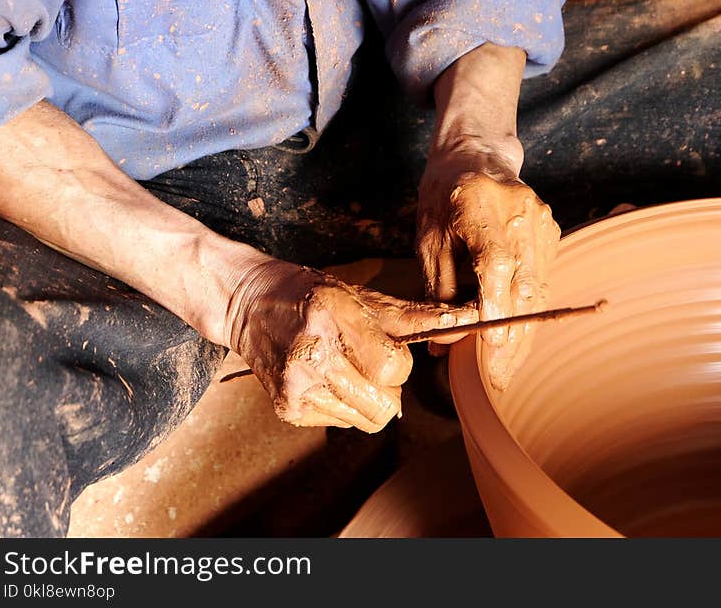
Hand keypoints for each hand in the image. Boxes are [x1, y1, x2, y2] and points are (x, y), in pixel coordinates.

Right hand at [225, 260, 477, 431]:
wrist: (249, 304)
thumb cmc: (314, 296)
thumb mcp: (364, 297)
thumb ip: (417, 317)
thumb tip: (470, 320)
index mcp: (335, 317)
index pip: (394, 368)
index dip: (399, 364)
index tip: (386, 350)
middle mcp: (312, 353)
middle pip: (385, 404)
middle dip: (388, 387)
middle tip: (369, 363)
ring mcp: (296, 385)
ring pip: (368, 420)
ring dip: (369, 398)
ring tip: (348, 369)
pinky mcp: (287, 408)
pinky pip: (344, 424)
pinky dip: (345, 405)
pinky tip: (327, 378)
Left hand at [417, 138, 560, 390]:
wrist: (477, 156)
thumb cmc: (443, 198)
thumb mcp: (428, 239)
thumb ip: (436, 289)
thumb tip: (442, 343)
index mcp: (481, 207)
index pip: (496, 266)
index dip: (496, 310)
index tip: (492, 351)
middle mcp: (522, 215)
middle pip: (524, 287)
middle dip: (512, 339)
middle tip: (498, 379)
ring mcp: (543, 225)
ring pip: (538, 291)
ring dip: (524, 334)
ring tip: (506, 371)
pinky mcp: (551, 235)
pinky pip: (541, 282)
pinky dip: (529, 314)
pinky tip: (516, 342)